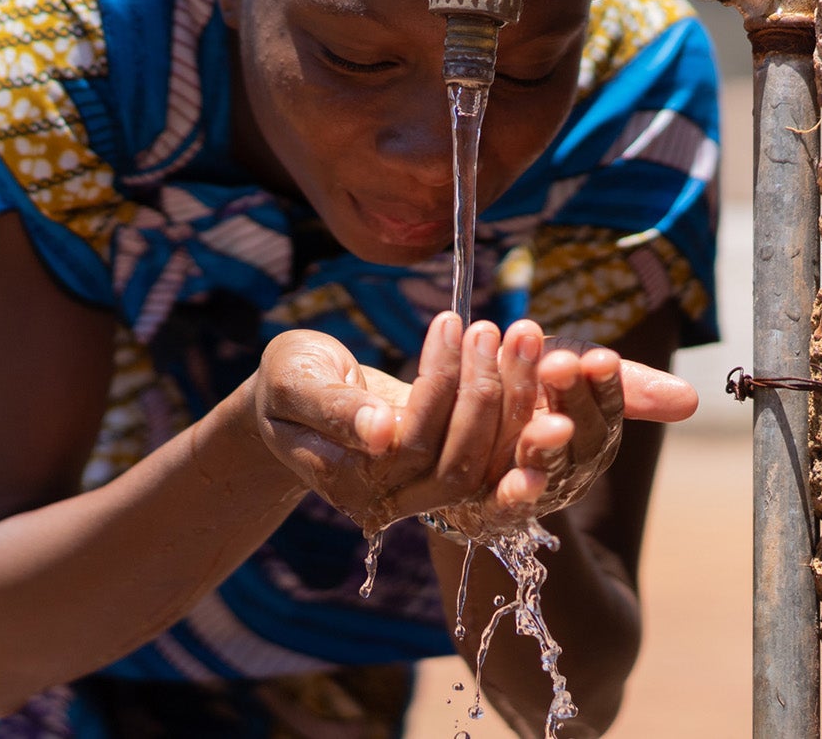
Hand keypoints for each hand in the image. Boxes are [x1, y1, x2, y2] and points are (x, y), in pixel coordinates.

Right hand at [248, 312, 541, 531]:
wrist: (294, 400)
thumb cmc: (287, 382)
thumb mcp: (293, 382)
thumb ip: (333, 408)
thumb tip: (378, 432)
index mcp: (347, 481)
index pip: (412, 444)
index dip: (441, 386)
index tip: (451, 322)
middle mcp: (388, 499)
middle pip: (457, 464)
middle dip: (485, 393)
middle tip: (491, 326)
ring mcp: (420, 490)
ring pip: (483, 464)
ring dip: (513, 399)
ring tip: (523, 334)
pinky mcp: (445, 468)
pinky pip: (494, 454)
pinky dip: (521, 413)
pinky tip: (534, 366)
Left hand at [431, 330, 697, 537]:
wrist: (454, 416)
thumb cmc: (522, 387)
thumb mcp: (570, 376)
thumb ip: (623, 386)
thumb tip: (690, 400)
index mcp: (592, 432)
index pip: (606, 408)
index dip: (604, 386)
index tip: (599, 357)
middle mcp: (568, 467)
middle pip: (577, 438)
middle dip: (570, 402)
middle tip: (558, 365)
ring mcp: (532, 490)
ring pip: (543, 466)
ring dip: (541, 439)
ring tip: (536, 417)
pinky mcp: (491, 510)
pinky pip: (509, 507)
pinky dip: (517, 495)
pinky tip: (518, 481)